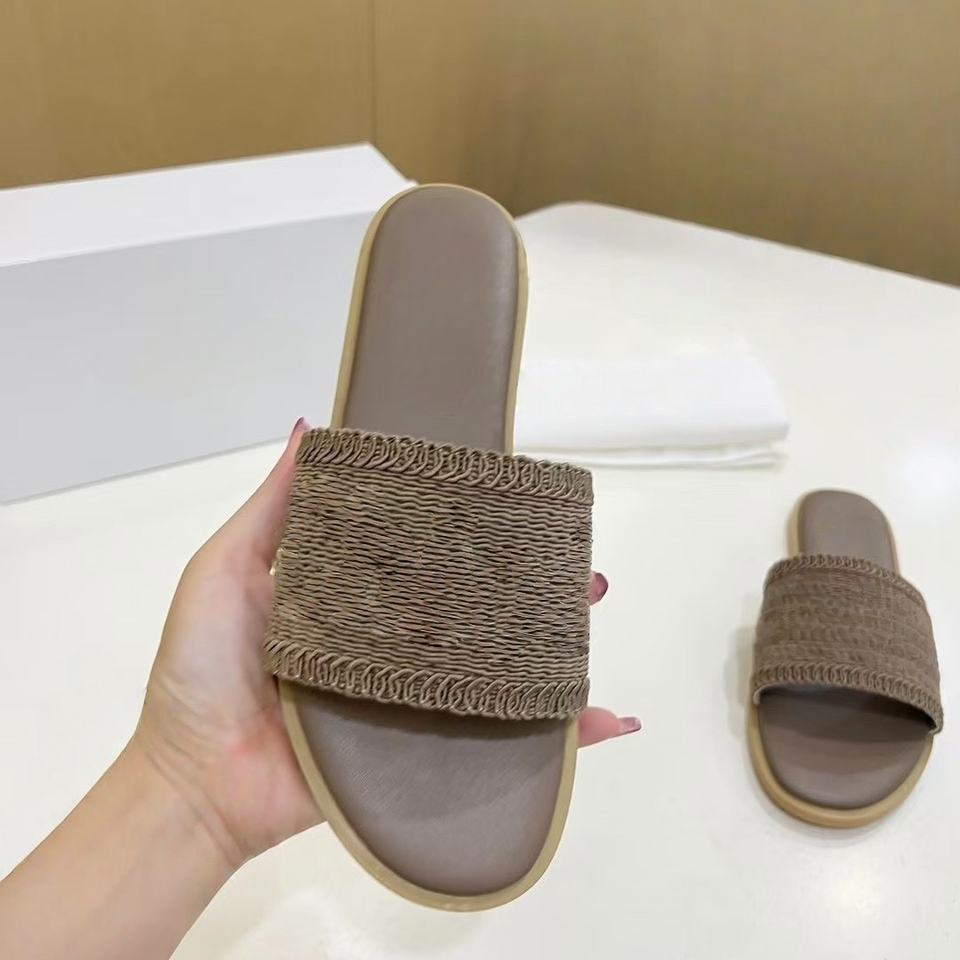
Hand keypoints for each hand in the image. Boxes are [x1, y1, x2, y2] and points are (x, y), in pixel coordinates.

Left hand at [135, 419, 639, 868]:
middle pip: (472, 607)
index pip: (424, 553)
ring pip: (494, 665)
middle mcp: (389, 641)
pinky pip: (493, 745)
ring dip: (549, 644)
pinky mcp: (417, 754)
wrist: (195, 784)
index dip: (468, 528)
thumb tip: (312, 429)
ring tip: (589, 611)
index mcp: (353, 595)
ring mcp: (408, 698)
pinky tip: (599, 721)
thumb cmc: (200, 670)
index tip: (511, 499)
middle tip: (574, 562)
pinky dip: (552, 740)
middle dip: (527, 584)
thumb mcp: (226, 569)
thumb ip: (273, 508)